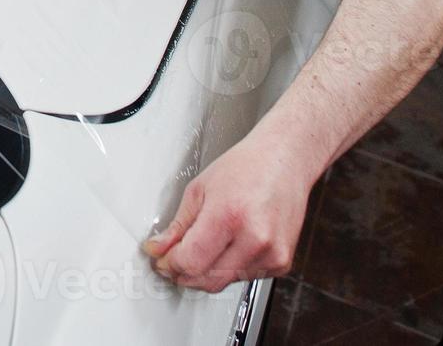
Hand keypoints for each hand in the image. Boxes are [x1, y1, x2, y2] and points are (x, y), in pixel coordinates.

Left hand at [140, 135, 314, 292]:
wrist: (284, 160)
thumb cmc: (245, 168)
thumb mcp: (199, 189)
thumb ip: (178, 225)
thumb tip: (159, 249)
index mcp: (229, 216)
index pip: (191, 261)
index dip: (170, 264)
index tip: (161, 260)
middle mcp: (255, 240)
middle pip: (208, 280)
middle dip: (184, 273)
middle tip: (172, 259)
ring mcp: (272, 254)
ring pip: (225, 282)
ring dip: (206, 272)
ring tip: (202, 246)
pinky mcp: (281, 263)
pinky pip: (244, 278)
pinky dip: (229, 269)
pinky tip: (227, 246)